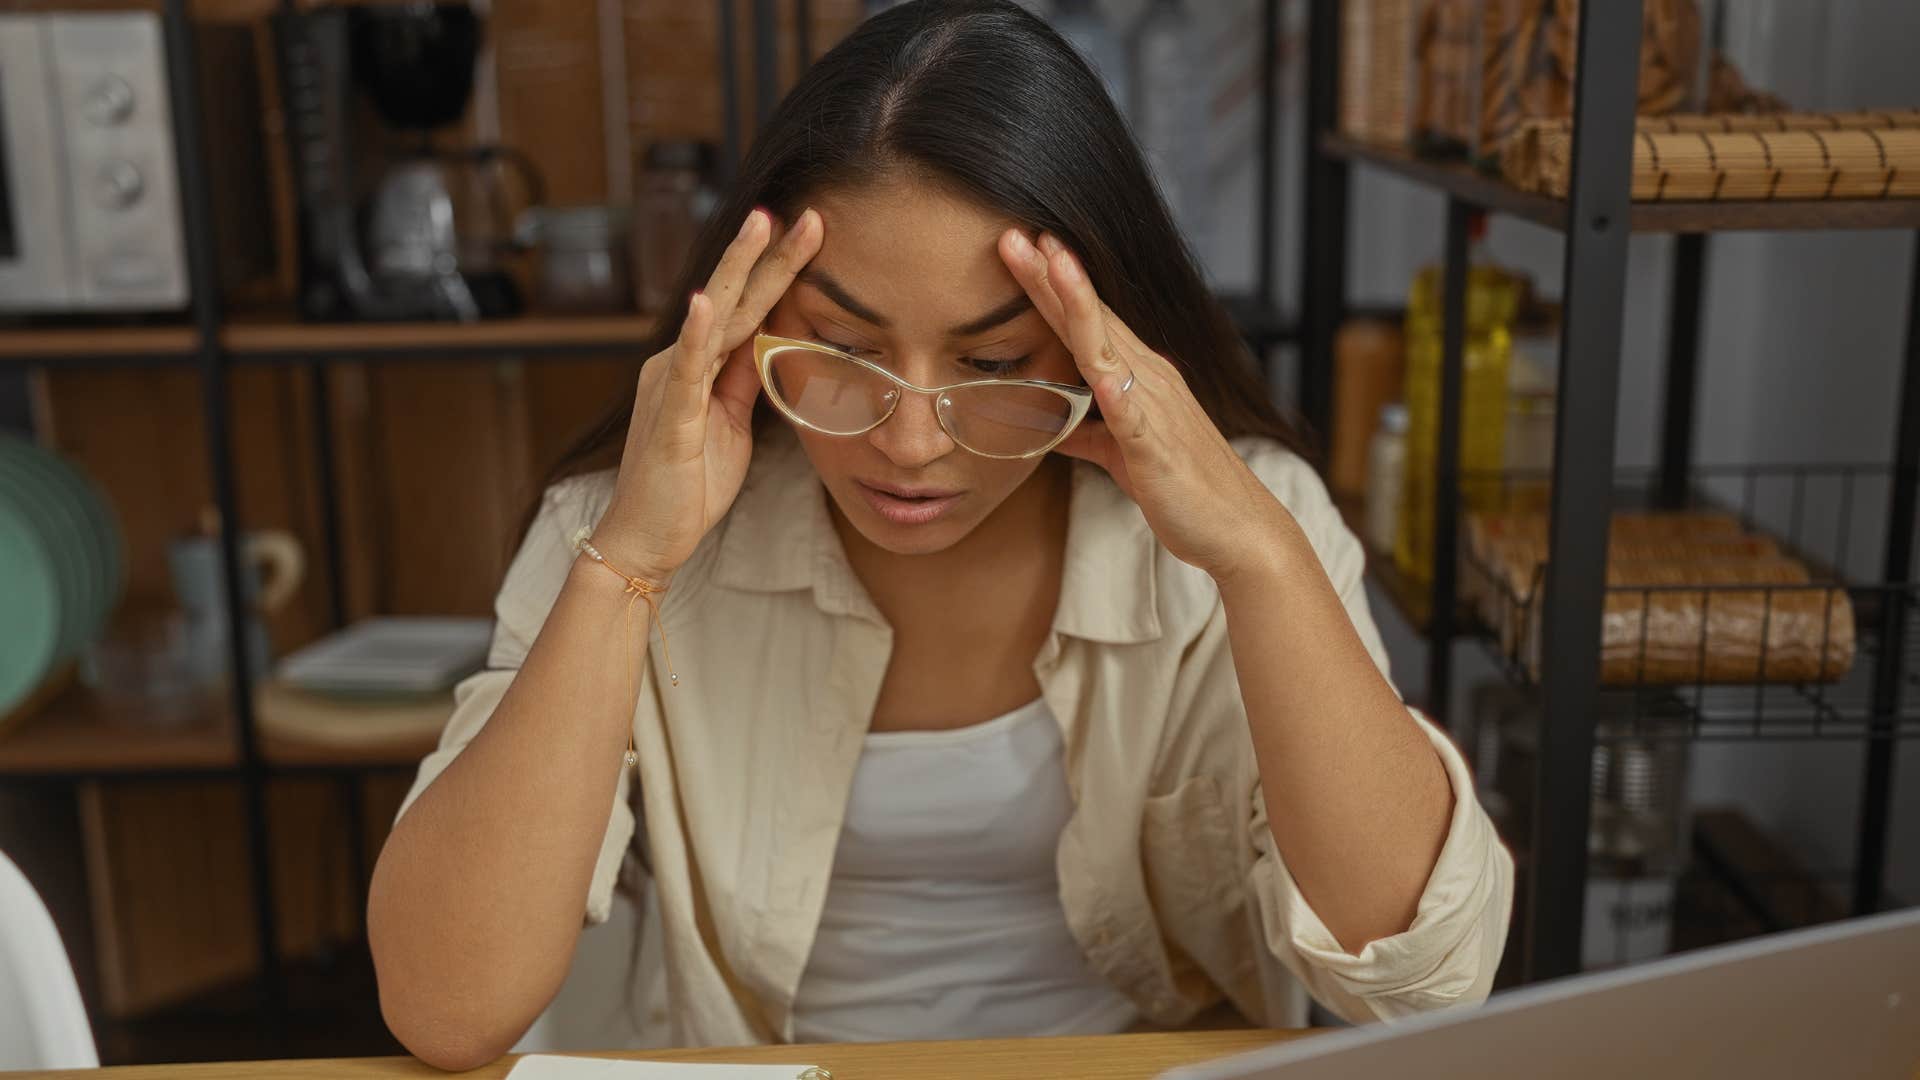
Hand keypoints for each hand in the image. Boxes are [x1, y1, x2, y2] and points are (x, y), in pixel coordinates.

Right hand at [593, 207, 823, 582]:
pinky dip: (697, 333)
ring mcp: (673, 385)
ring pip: (714, 318)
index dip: (779, 270)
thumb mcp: (731, 423)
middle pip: (734, 298)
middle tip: (804, 213)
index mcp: (698, 365)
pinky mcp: (671, 416)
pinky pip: (686, 369)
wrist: (648, 536)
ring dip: (738, 271)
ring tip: (761, 226)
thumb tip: (770, 343)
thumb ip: (743, 379)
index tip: (812, 233)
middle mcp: (679, 362)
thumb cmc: (688, 484)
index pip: (747, 307)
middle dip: (770, 254)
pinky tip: (707, 302)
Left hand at [998, 229, 1286, 584]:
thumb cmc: (1182, 488)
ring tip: (1052, 264)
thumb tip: (1052, 423)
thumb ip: (1087, 433)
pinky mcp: (1157, 448)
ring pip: (1107, 348)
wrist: (1237, 527)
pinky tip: (1099, 371)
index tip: (1021, 247)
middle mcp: (1149, 380)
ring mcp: (1155, 409)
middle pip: (1092, 319)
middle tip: (1016, 233)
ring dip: (1079, 304)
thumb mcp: (1121, 454)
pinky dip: (1115, 391)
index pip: (1087, 321)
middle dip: (1054, 276)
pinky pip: (1132, 416)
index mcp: (1138, 378)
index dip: (1054, 285)